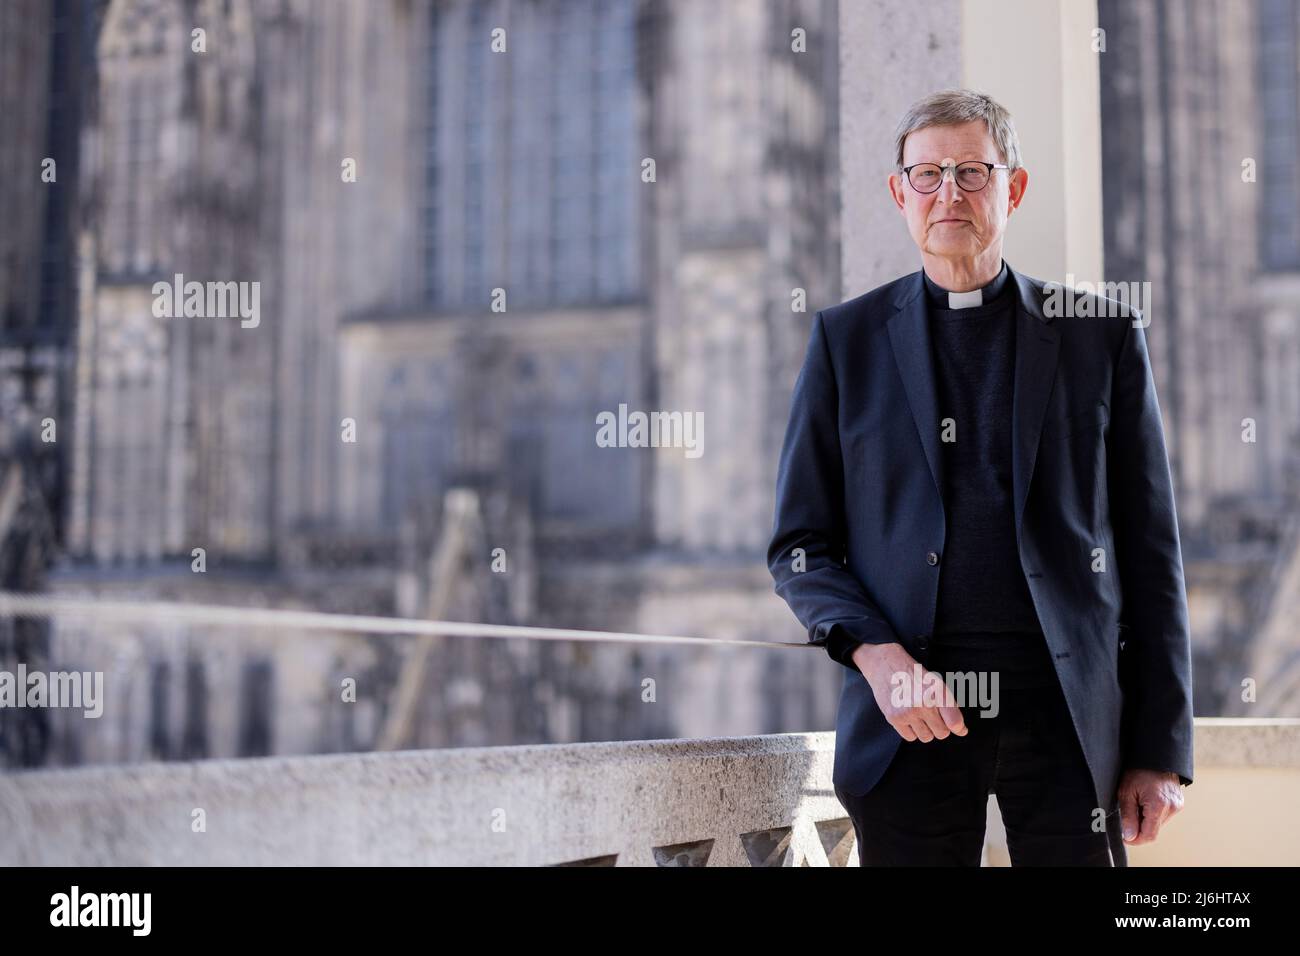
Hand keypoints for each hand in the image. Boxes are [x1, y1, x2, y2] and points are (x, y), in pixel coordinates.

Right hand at [852, 642, 967, 742]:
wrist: (885, 665)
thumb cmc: (913, 674)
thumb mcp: (936, 683)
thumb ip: (951, 707)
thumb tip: (961, 731)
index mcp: (937, 692)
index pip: (955, 722)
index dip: (958, 728)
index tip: (956, 727)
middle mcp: (923, 703)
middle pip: (941, 733)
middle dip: (939, 726)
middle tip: (931, 714)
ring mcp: (908, 712)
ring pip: (926, 737)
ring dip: (925, 730)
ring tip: (918, 714)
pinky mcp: (894, 718)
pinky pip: (910, 737)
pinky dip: (911, 730)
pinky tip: (907, 716)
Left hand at [1117, 768, 1183, 844]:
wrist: (1155, 756)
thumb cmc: (1137, 771)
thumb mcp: (1126, 792)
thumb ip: (1128, 816)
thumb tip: (1129, 837)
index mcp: (1158, 805)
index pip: (1149, 835)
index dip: (1136, 840)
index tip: (1124, 837)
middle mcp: (1172, 807)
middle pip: (1153, 830)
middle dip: (1139, 828)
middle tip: (1127, 814)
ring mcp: (1177, 806)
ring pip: (1158, 824)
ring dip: (1146, 821)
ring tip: (1137, 804)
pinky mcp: (1178, 803)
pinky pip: (1164, 816)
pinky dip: (1153, 814)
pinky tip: (1145, 802)